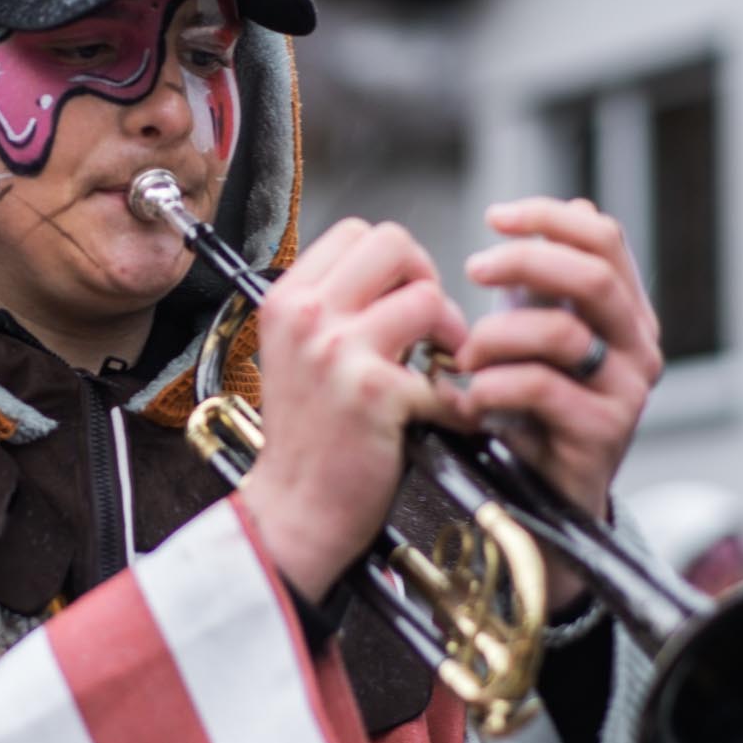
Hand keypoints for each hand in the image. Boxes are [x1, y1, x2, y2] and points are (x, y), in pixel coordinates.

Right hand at [245, 219, 466, 601]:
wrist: (294, 509)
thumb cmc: (306, 439)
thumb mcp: (298, 353)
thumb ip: (335, 309)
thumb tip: (400, 278)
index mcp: (285, 300)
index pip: (356, 233)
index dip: (394, 262)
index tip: (402, 299)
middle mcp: (305, 316)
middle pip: (394, 245)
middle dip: (426, 279)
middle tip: (430, 326)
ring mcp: (337, 351)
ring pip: (427, 297)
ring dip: (450, 335)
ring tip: (441, 370)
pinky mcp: (373, 391)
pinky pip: (444, 374)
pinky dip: (457, 401)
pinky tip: (445, 417)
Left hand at [453, 197, 662, 606]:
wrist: (537, 503)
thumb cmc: (528, 412)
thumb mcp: (535, 334)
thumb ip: (546, 281)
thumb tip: (576, 208)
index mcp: (624, 313)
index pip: (603, 239)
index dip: (549, 217)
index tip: (495, 216)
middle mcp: (638, 348)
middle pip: (592, 276)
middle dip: (523, 261)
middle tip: (471, 267)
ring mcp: (625, 393)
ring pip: (562, 333)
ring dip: (495, 335)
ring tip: (462, 356)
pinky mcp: (601, 434)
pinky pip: (541, 389)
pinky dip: (491, 387)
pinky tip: (467, 400)